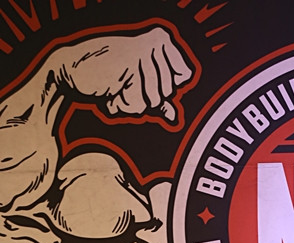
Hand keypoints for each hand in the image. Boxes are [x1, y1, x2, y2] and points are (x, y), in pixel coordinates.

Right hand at [54, 27, 193, 120]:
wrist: (71, 70)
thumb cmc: (103, 73)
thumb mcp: (136, 83)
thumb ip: (157, 97)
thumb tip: (174, 116)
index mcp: (161, 38)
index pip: (184, 75)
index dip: (164, 86)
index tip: (143, 76)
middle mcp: (155, 41)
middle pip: (168, 92)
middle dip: (145, 96)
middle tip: (124, 81)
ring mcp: (143, 52)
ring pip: (153, 101)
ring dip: (132, 101)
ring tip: (117, 84)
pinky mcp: (130, 66)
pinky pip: (138, 104)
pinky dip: (122, 104)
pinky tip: (110, 89)